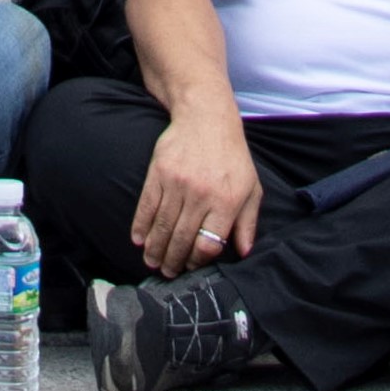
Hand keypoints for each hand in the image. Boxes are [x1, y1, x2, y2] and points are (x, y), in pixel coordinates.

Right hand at [131, 110, 264, 276]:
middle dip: (173, 260)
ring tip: (152, 262)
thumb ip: (248, 222)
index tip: (192, 266)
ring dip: (155, 249)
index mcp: (226, 202)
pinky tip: (139, 240)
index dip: (198, 260)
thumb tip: (244, 252)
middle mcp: (201, 195)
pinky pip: (147, 206)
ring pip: (162, 226)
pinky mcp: (159, 173)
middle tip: (167, 272)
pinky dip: (140, 226)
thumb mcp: (251, 188)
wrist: (206, 118)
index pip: (208, 243)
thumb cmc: (232, 156)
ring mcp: (178, 184)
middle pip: (182, 238)